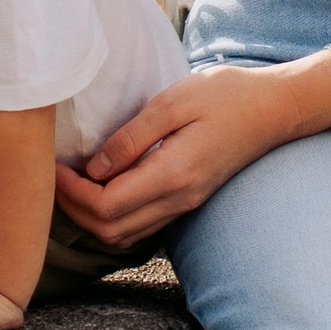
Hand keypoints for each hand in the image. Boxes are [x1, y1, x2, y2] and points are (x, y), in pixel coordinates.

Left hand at [54, 60, 329, 248]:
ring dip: (93, 216)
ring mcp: (186, 203)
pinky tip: (105, 184)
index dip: (72, 193)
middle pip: (111, 230)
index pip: (106, 206)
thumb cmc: (226, 95)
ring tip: (74, 182)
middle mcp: (180, 199)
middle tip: (56, 176)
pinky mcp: (190, 199)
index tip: (55, 167)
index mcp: (174, 174)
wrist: (275, 108)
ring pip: (125, 234)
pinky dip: (114, 214)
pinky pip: (143, 223)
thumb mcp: (172, 103)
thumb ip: (131, 138)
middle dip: (75, 209)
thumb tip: (94, 169)